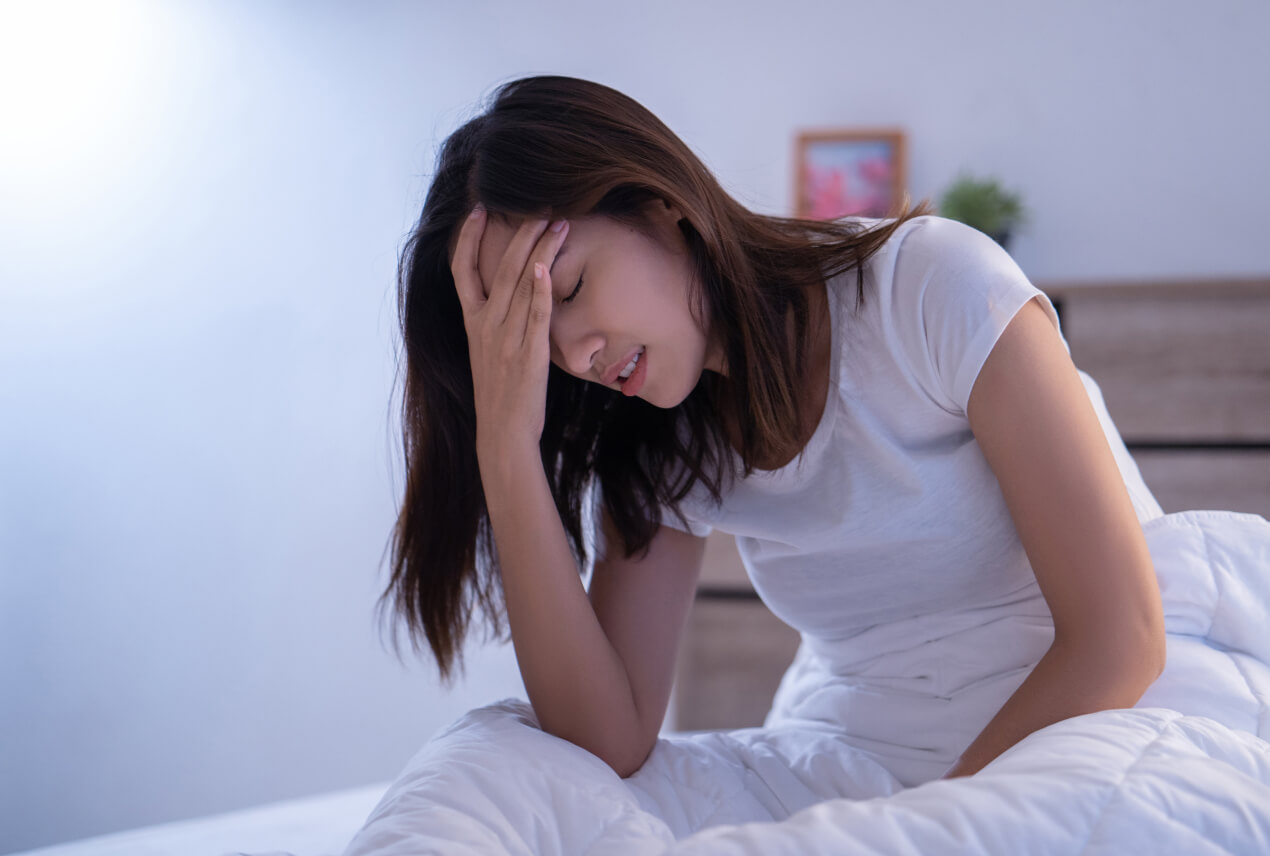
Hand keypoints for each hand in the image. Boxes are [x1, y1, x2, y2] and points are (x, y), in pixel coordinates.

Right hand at [450, 206, 568, 457]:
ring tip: (559, 224)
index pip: (462, 270)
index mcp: (472, 323)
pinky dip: (541, 290)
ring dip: (541, 250)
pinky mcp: (529, 354)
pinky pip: (535, 315)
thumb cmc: (501, 394)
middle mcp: (485, 326)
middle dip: (521, 233)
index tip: (480, 209)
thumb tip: (513, 297)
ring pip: (522, 284)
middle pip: (500, 267)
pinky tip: (548, 267)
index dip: (469, 237)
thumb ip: (495, 322)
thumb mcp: (488, 352)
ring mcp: (506, 339)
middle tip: (539, 205)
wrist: (503, 432)